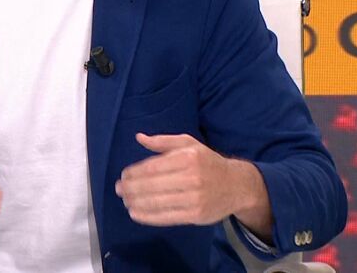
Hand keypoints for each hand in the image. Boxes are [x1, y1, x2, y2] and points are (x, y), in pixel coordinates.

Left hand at [114, 133, 270, 235]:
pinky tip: (135, 213)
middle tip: (119, 189)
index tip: (123, 176)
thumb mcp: (189, 144)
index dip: (134, 173)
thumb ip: (163, 141)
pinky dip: (147, 217)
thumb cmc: (208, 162)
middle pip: (152, 185)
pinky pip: (166, 217)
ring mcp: (194, 198)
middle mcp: (191, 177)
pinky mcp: (196, 215)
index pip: (152, 167)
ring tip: (125, 201)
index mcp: (188, 157)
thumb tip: (139, 137)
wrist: (237, 185)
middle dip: (131, 188)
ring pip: (157, 202)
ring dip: (136, 202)